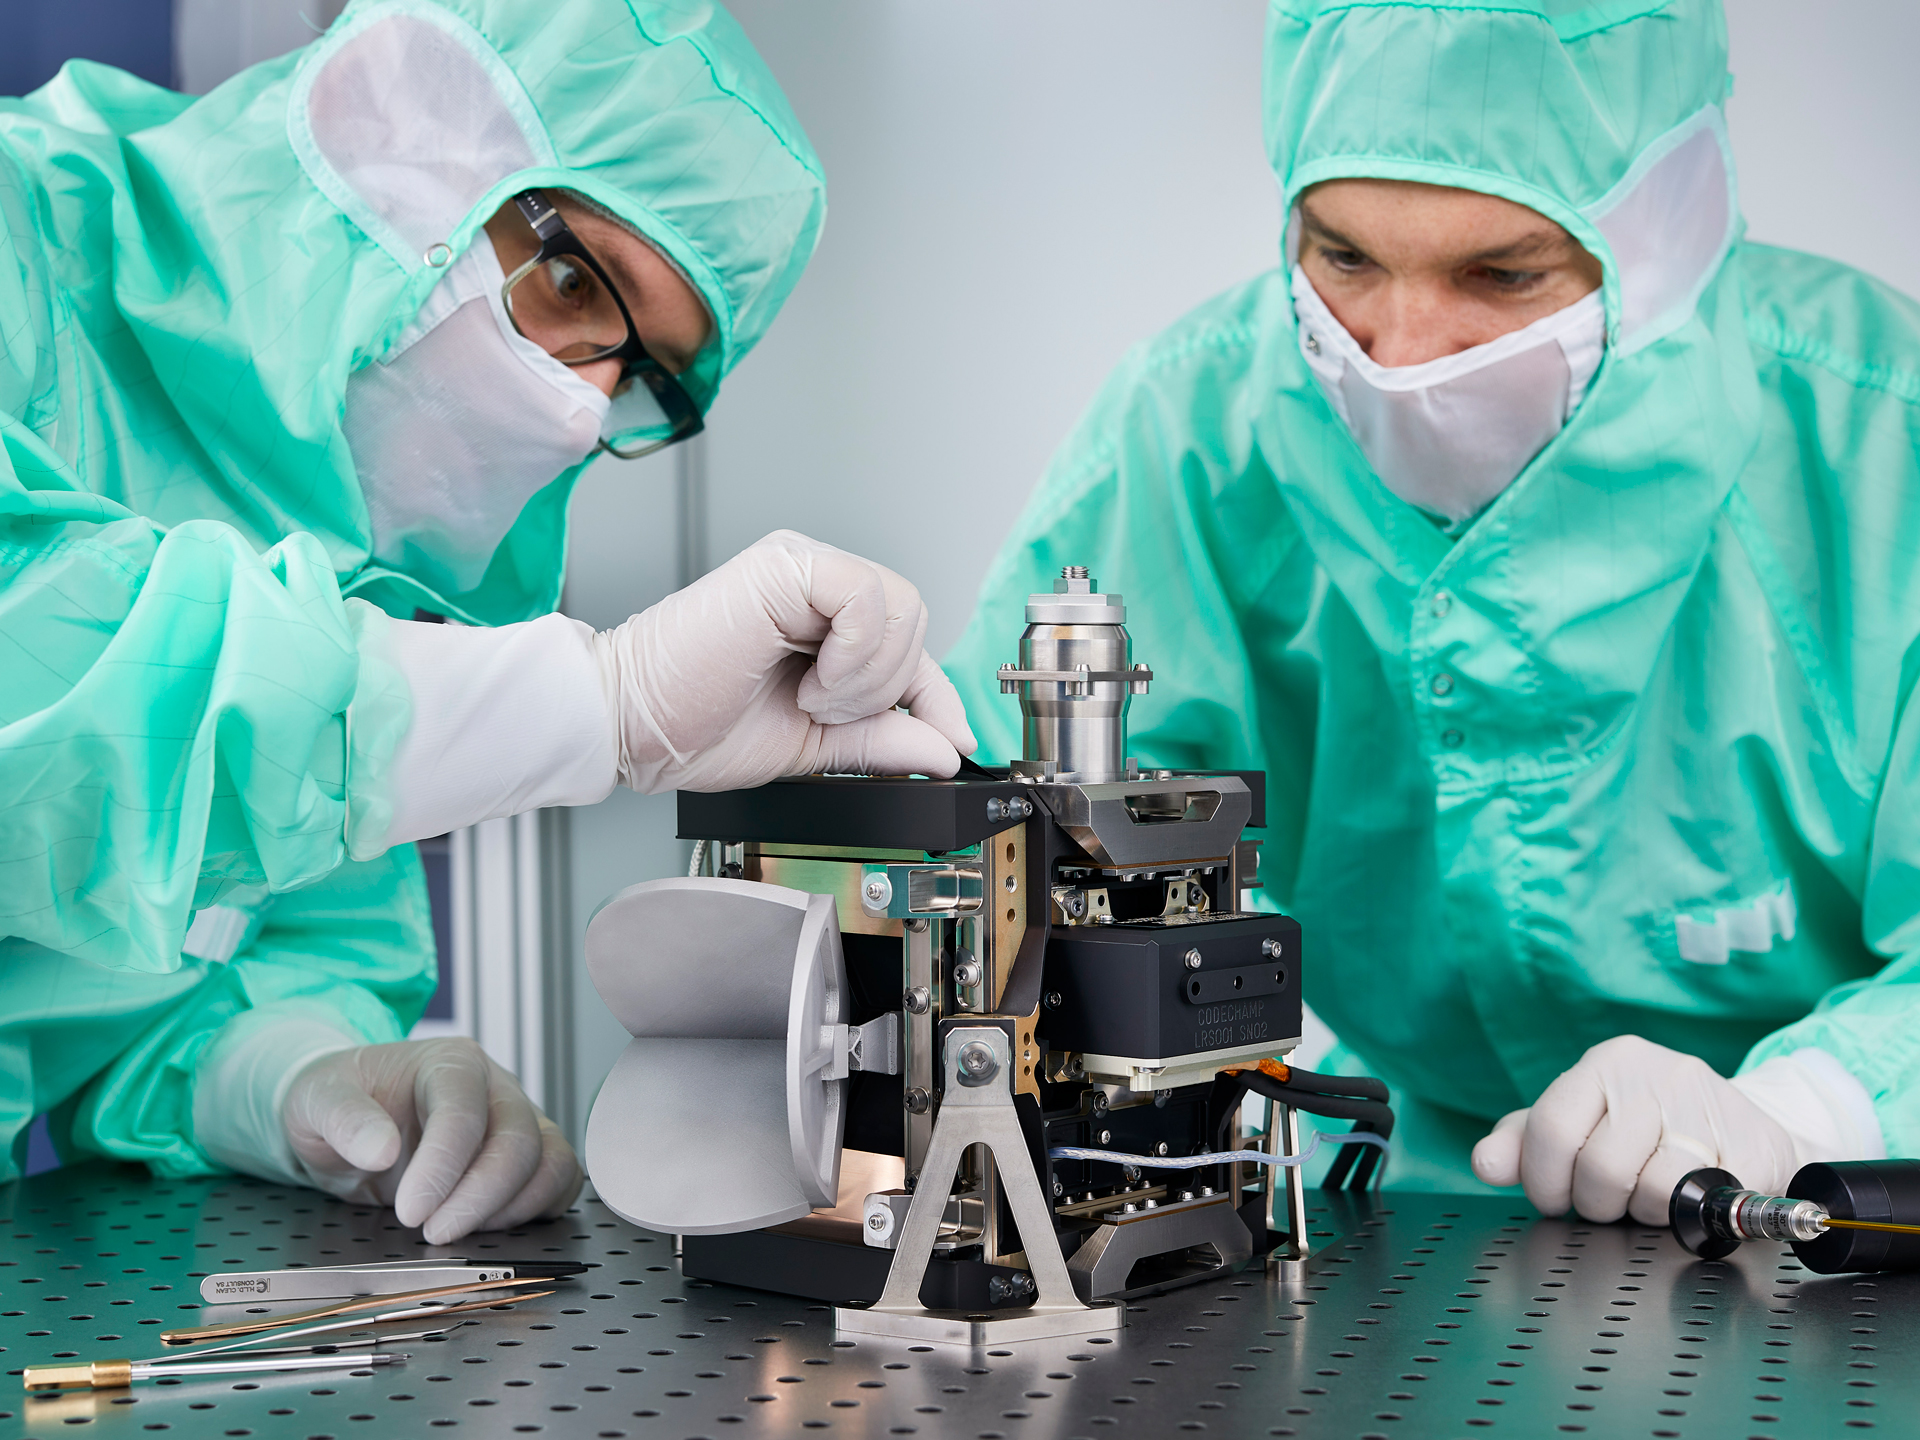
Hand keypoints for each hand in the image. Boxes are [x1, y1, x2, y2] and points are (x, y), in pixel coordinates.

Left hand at [282, 1039, 582, 1243]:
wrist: (348, 1116)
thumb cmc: (338, 1099)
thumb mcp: (318, 1099)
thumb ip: (345, 1119)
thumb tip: (381, 1150)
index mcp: (449, 1062)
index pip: (466, 1111)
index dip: (443, 1166)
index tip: (411, 1210)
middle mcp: (495, 1086)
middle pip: (518, 1140)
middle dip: (479, 1198)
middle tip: (433, 1233)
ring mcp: (517, 1120)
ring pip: (549, 1161)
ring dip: (510, 1209)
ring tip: (457, 1230)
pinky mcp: (526, 1157)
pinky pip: (560, 1180)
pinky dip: (536, 1209)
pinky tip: (489, 1227)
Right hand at [595, 530, 975, 791]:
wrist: (629, 726)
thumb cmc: (692, 725)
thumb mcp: (812, 745)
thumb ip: (879, 740)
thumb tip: (945, 748)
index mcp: (818, 618)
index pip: (909, 644)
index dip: (938, 695)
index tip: (957, 743)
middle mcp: (813, 582)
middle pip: (914, 620)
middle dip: (887, 688)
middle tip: (825, 714)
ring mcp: (799, 567)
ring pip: (901, 606)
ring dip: (867, 676)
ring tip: (810, 700)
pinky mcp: (785, 566)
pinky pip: (867, 598)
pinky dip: (854, 655)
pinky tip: (810, 682)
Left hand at [1469, 1035, 1797, 1224]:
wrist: (1741, 1126)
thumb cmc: (1645, 1128)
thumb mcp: (1579, 1123)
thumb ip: (1524, 1142)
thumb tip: (1486, 1164)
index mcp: (1606, 1062)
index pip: (1551, 1129)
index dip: (1545, 1180)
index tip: (1554, 1199)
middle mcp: (1657, 1074)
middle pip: (1600, 1168)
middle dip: (1598, 1202)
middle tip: (1611, 1199)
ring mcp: (1709, 1106)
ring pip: (1654, 1190)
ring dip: (1645, 1211)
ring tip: (1649, 1194)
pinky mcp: (1754, 1144)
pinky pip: (1705, 1203)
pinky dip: (1690, 1216)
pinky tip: (1690, 1199)